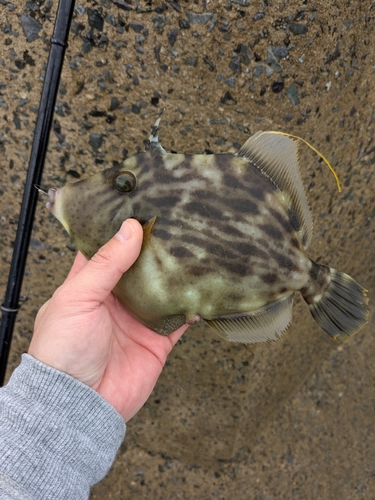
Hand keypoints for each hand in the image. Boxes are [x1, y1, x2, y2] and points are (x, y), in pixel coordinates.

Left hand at [29, 219, 187, 420]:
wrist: (79, 403)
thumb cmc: (63, 350)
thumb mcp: (77, 297)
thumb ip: (106, 264)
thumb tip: (130, 229)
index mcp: (90, 285)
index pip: (107, 249)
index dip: (122, 230)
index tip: (141, 208)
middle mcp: (116, 299)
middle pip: (141, 267)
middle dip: (156, 249)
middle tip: (176, 224)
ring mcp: (138, 319)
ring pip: (163, 289)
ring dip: (177, 275)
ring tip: (194, 250)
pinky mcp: (157, 340)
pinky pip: (179, 319)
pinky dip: (192, 307)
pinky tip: (203, 291)